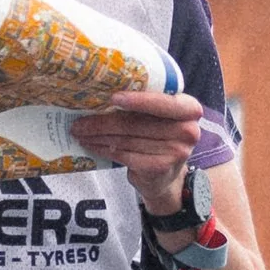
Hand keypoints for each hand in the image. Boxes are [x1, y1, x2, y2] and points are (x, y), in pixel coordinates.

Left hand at [76, 89, 203, 210]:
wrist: (166, 177)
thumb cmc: (159, 139)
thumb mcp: (161, 118)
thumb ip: (147, 105)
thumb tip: (102, 92)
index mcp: (190, 110)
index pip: (164, 102)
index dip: (139, 100)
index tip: (113, 97)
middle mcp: (188, 130)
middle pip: (137, 122)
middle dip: (103, 121)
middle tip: (79, 120)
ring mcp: (176, 152)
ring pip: (127, 139)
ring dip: (98, 135)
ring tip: (79, 131)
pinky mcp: (159, 168)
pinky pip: (125, 155)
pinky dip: (104, 149)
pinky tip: (90, 145)